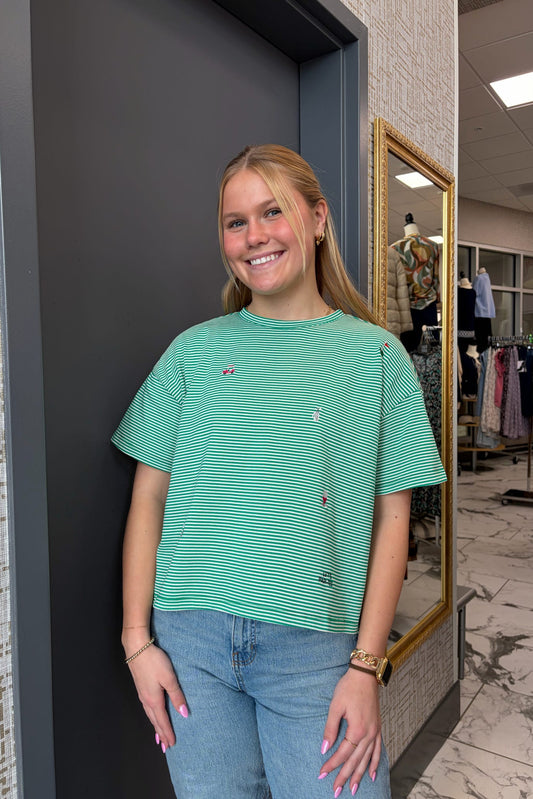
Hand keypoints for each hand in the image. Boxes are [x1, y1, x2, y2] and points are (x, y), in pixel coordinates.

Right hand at [126, 640, 187, 751]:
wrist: (137, 647)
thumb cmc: (154, 661)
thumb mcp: (169, 678)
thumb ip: (177, 696)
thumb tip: (184, 714)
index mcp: (154, 700)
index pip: (162, 721)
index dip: (167, 733)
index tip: (171, 744)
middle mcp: (146, 699)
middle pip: (154, 721)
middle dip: (160, 734)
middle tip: (165, 746)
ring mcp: (142, 693)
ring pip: (150, 715)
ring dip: (155, 726)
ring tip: (158, 736)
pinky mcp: (140, 686)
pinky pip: (146, 708)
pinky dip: (151, 716)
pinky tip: (152, 714)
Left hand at [319, 669, 381, 795]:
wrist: (365, 675)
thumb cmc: (348, 688)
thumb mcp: (335, 706)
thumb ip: (330, 729)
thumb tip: (324, 748)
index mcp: (357, 730)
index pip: (342, 754)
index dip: (331, 765)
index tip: (322, 774)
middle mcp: (368, 734)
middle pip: (355, 761)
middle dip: (344, 776)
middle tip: (336, 791)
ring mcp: (375, 732)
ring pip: (367, 759)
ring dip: (359, 775)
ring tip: (353, 789)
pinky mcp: (377, 727)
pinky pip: (377, 750)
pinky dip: (375, 763)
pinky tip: (372, 774)